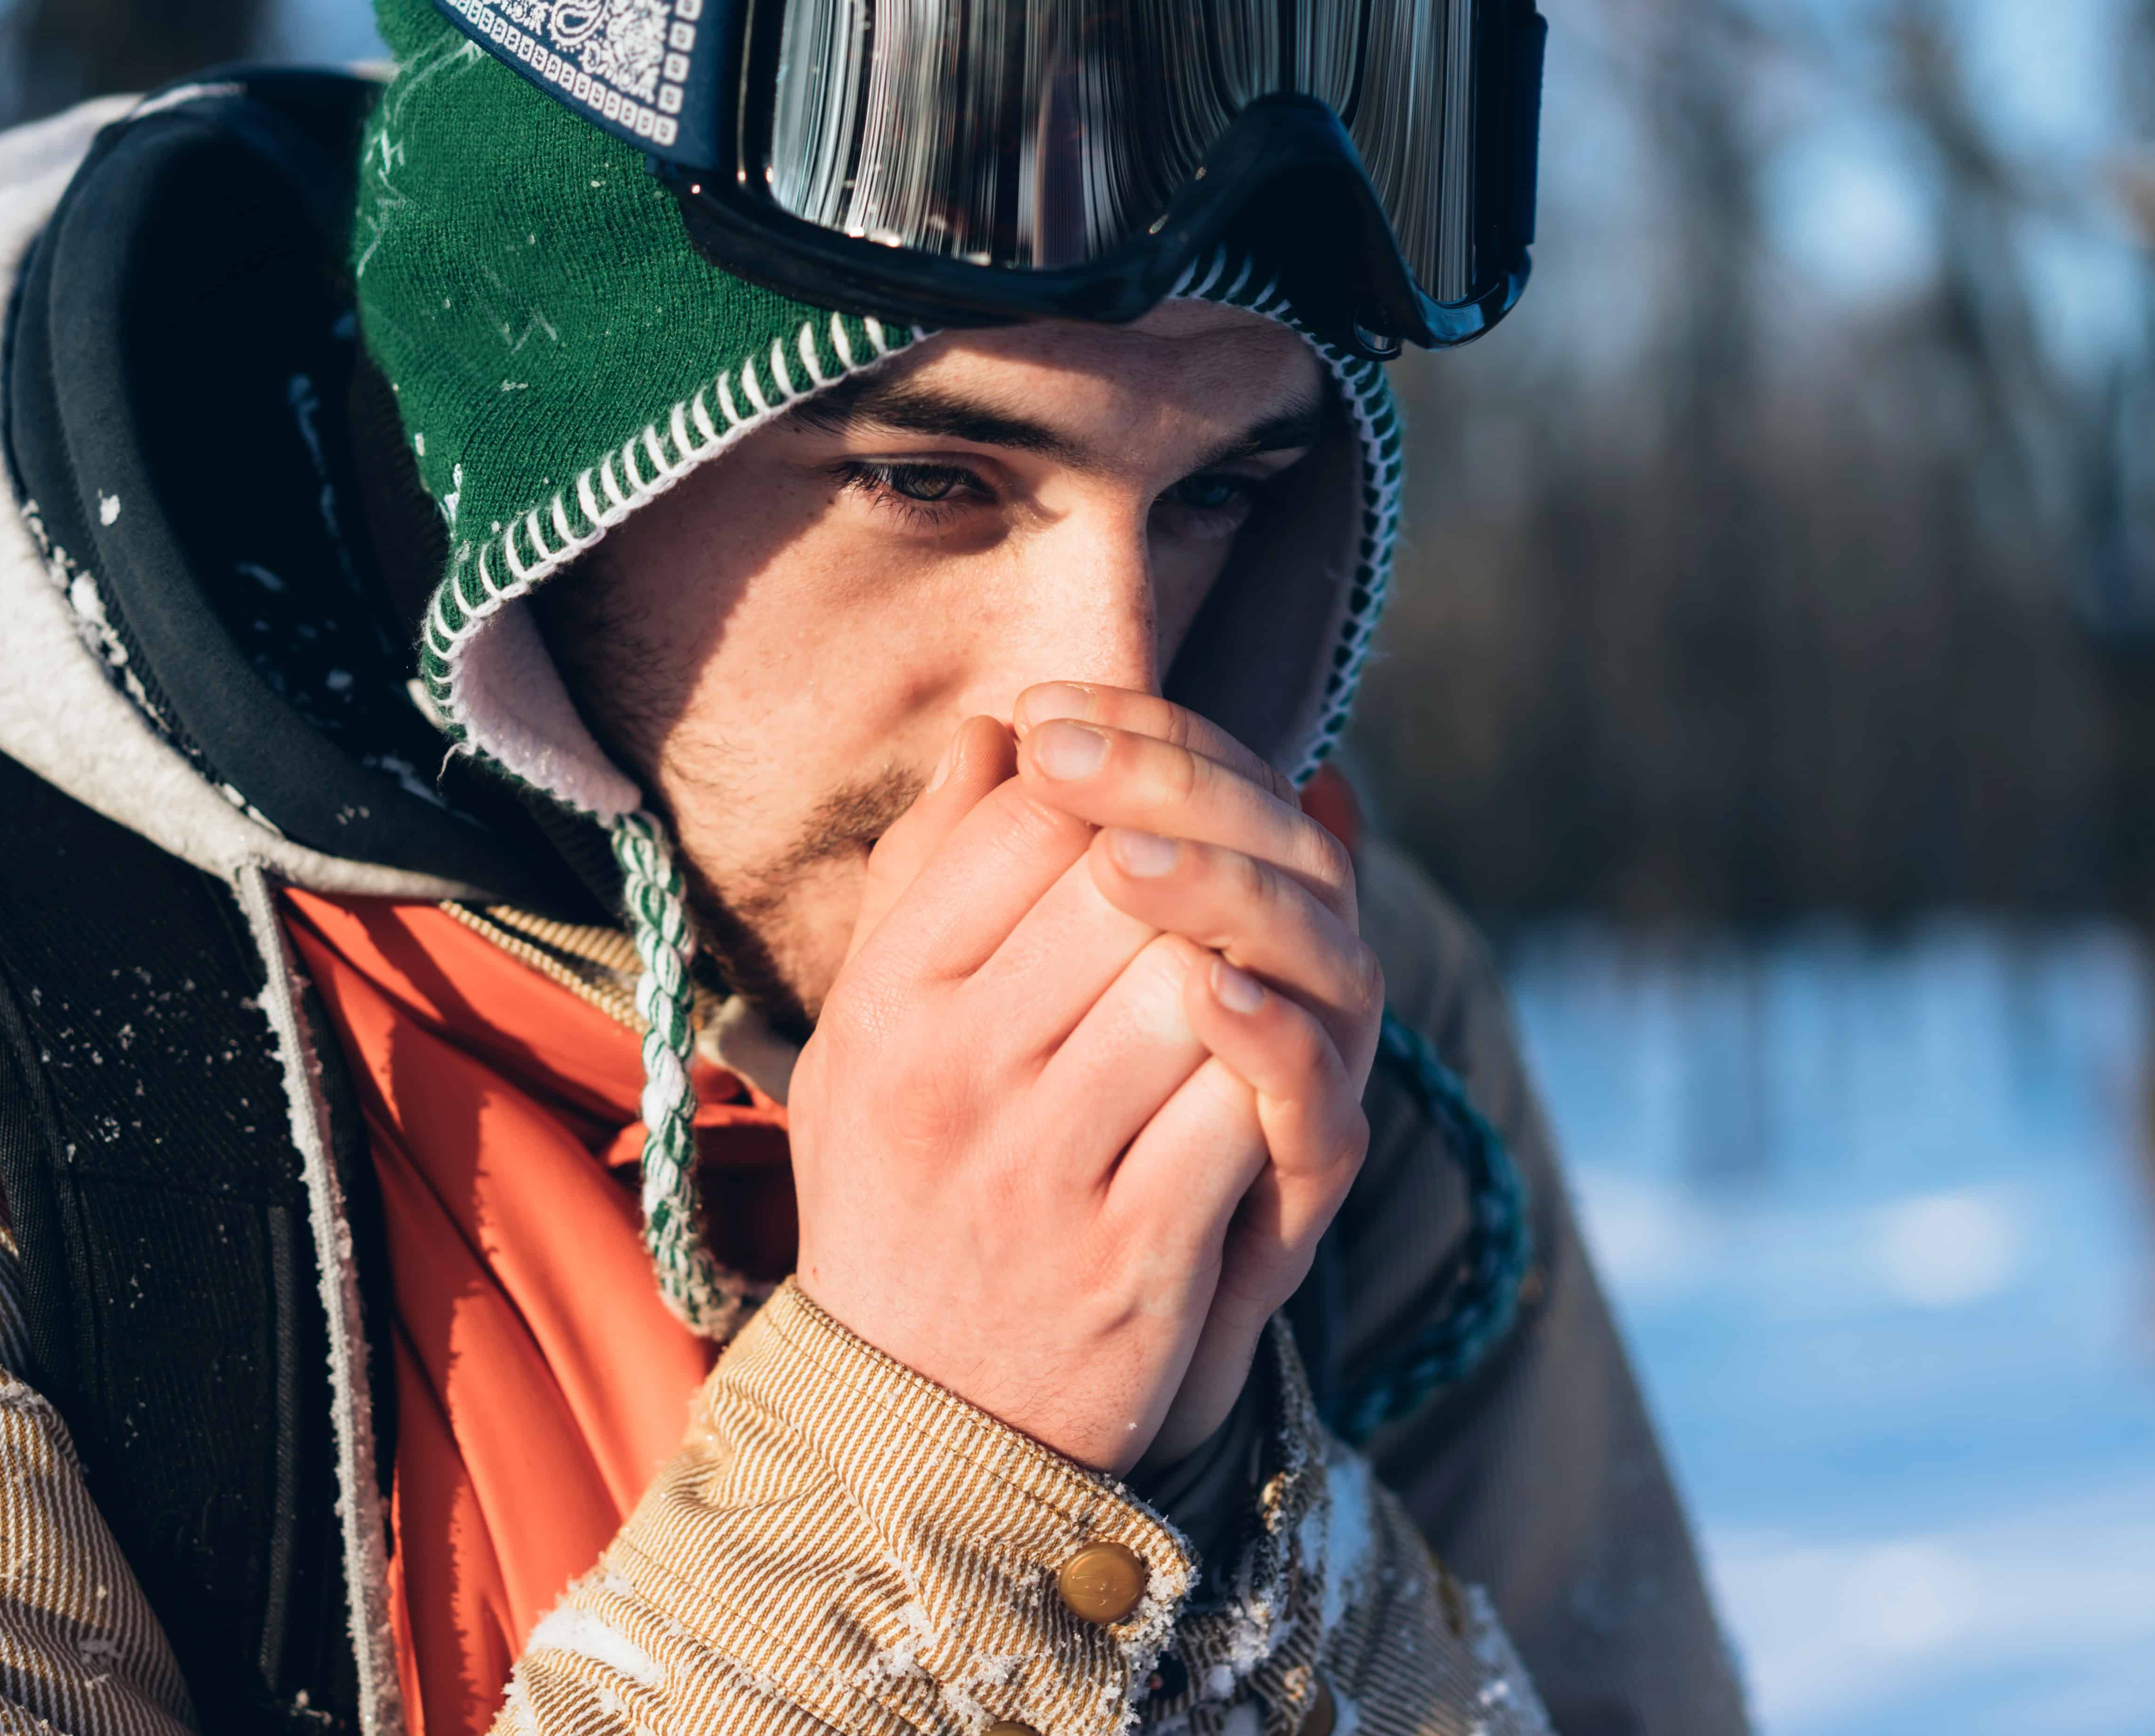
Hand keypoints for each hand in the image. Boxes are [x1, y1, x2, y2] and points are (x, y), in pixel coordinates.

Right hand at [788, 697, 1374, 1472]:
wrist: (914, 1423)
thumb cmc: (908, 1192)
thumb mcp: (875, 1034)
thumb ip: (929, 876)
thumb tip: (993, 731)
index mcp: (887, 1005)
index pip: (1028, 818)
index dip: (1114, 780)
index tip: (1144, 805)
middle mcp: (958, 1075)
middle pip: (1128, 879)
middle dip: (1204, 857)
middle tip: (1229, 870)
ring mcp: (1049, 1169)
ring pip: (1202, 981)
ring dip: (1252, 960)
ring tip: (1251, 963)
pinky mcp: (1138, 1255)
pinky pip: (1248, 1111)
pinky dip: (1279, 1069)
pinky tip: (1270, 1061)